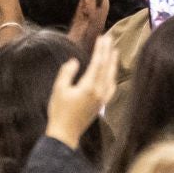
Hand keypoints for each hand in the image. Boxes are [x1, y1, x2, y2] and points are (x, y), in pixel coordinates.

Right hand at [44, 34, 118, 150]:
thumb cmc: (59, 111)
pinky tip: (112, 74)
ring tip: (114, 52)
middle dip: (108, 52)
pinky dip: (113, 76)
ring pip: (111, 77)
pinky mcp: (101, 105)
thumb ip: (67, 73)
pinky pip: (111, 87)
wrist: (65, 134)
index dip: (101, 50)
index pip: (98, 63)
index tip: (102, 38)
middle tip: (110, 39)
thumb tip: (75, 61)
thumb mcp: (58, 89)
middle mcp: (99, 92)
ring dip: (113, 63)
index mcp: (89, 86)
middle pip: (106, 67)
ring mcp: (102, 99)